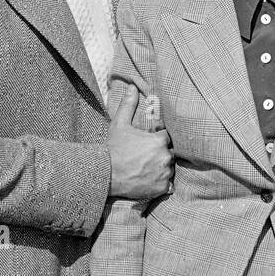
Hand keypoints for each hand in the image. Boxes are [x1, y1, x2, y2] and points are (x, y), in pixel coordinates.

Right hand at [107, 84, 173, 200]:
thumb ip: (129, 105)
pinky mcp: (162, 188)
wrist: (105, 175)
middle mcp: (165, 157)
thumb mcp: (119, 124)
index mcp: (160, 140)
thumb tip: (132, 87)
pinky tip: (147, 178)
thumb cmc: (113, 149)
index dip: (156, 139)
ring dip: (161, 167)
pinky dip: (160, 182)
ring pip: (169, 168)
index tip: (146, 143)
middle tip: (144, 157)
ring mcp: (164, 174)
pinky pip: (167, 184)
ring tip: (145, 168)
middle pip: (169, 153)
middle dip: (160, 153)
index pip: (166, 137)